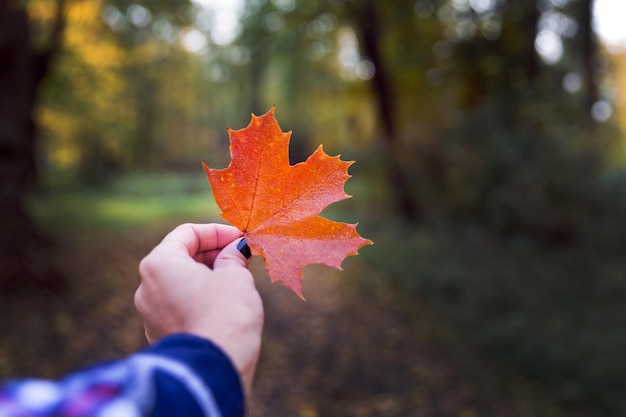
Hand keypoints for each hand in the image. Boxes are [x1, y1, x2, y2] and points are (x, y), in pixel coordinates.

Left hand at [134, 223, 263, 395]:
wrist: (214, 368)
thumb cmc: (225, 315)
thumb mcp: (235, 277)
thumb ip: (232, 257)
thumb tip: (235, 250)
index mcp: (160, 264)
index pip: (187, 233)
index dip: (217, 232)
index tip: (240, 238)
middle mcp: (146, 286)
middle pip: (180, 257)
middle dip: (212, 254)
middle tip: (240, 257)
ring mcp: (150, 313)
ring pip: (179, 283)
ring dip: (206, 277)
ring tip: (235, 280)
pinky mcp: (159, 335)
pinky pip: (179, 306)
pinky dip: (198, 299)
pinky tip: (223, 304)